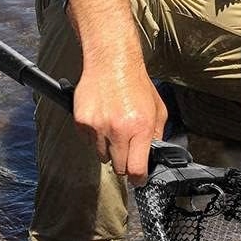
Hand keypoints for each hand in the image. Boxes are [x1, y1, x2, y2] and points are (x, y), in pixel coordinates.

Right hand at [74, 56, 166, 186]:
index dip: (139, 178)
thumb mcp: (157, 108)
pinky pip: (89, 142)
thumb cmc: (135, 82)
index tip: (139, 178)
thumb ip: (158, 133)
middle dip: (125, 162)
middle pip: (119, 168)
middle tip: (127, 147)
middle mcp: (118, 130)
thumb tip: (154, 153)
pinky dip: (96, 137)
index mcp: (140, 128)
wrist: (111, 62)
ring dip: (109, 149)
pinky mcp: (82, 122)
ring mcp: (98, 127)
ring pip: (102, 156)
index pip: (136, 169)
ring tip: (114, 127)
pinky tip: (103, 120)